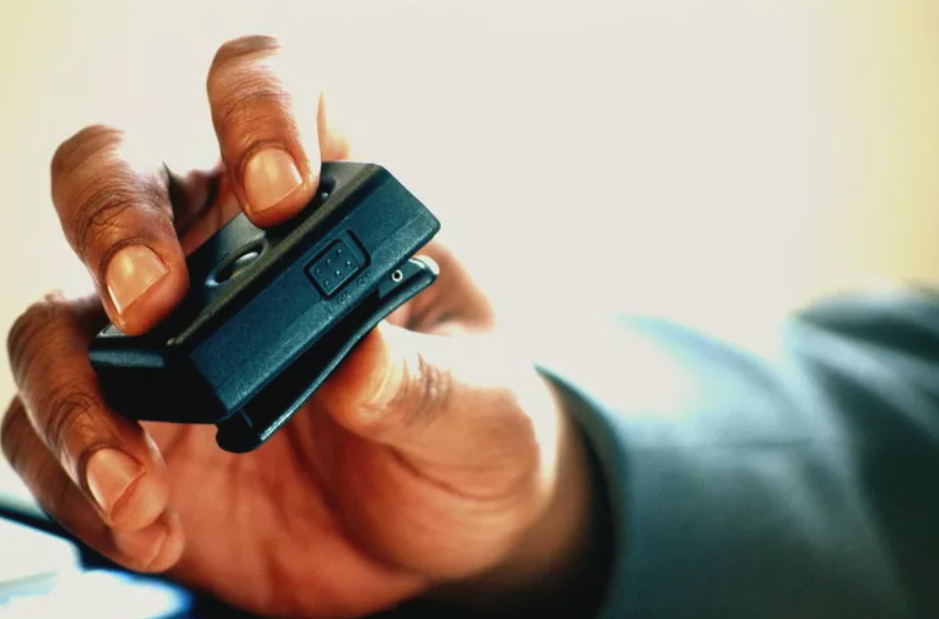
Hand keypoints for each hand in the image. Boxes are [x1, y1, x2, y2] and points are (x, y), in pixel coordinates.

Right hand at [2, 36, 600, 617]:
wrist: (447, 532)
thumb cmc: (476, 436)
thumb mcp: (485, 408)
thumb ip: (431, 385)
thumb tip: (359, 365)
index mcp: (330, 216)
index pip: (275, 99)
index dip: (259, 113)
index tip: (278, 191)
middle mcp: (232, 259)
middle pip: (121, 178)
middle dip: (117, 223)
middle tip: (151, 301)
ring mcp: (174, 346)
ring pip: (62, 315)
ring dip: (76, 383)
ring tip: (132, 472)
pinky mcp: (141, 431)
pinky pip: (63, 434)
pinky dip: (81, 478)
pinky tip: (146, 526)